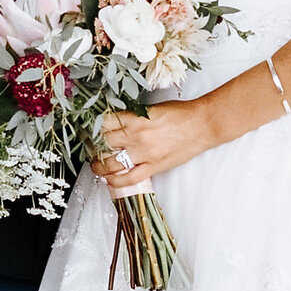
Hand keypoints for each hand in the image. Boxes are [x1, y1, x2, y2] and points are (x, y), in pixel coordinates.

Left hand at [94, 101, 213, 185]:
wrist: (202, 124)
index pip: (103, 123)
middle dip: (92, 146)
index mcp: (135, 118)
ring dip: (99, 166)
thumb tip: (115, 123)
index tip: (88, 130)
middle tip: (89, 147)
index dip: (92, 127)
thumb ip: (133, 116)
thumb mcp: (152, 109)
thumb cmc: (181, 113)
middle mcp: (136, 136)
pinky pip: (129, 179)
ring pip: (111, 164)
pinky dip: (115, 182)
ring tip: (95, 164)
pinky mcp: (154, 167)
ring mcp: (145, 153)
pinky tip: (109, 180)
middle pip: (103, 143)